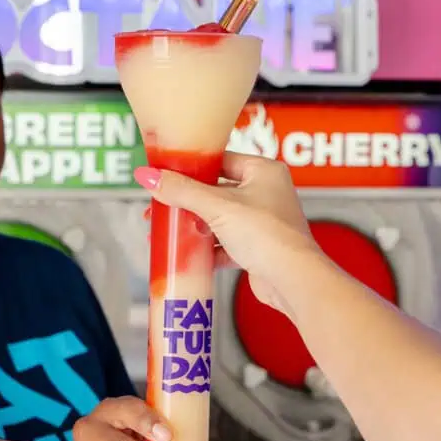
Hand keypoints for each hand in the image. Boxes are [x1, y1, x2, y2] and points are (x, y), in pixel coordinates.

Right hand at [135, 152, 318, 311]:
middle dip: (188, 201)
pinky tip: (187, 253)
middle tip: (161, 205)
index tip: (166, 173)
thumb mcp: (217, 207)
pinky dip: (208, 247)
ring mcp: (264, 221)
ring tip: (168, 230)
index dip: (192, 167)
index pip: (220, 160)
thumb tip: (148, 176)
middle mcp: (267, 192)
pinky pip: (226, 242)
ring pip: (220, 218)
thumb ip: (181, 191)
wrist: (292, 280)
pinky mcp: (259, 247)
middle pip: (217, 190)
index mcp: (264, 171)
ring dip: (196, 225)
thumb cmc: (268, 235)